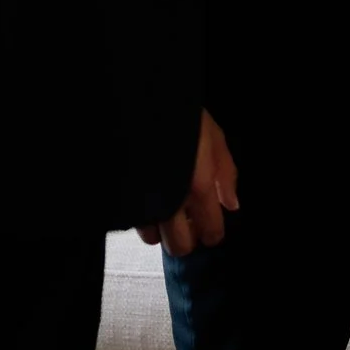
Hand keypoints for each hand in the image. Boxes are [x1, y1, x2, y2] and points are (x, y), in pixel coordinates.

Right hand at [135, 108, 239, 256]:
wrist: (133, 102)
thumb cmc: (179, 115)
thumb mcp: (213, 135)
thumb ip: (226, 173)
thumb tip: (231, 206)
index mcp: (198, 187)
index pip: (209, 231)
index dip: (212, 234)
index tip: (210, 230)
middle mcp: (169, 203)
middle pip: (178, 247)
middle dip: (186, 239)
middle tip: (187, 222)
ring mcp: (141, 205)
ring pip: (152, 239)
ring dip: (161, 229)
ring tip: (164, 208)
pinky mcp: (118, 203)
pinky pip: (132, 224)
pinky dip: (141, 218)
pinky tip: (144, 200)